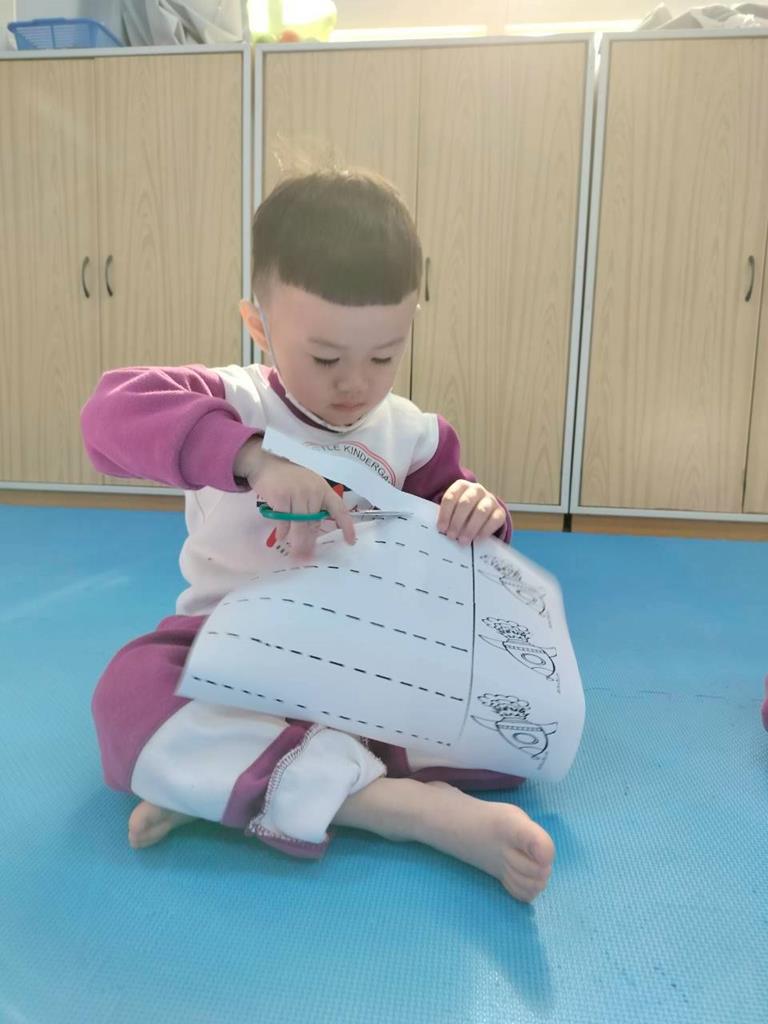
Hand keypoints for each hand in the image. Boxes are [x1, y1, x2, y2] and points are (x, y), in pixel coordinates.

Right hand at [234, 437, 355, 556]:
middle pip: (314, 523)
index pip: (339, 509)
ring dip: (297, 542)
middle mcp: (313, 491)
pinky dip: (282, 531)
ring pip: (300, 525)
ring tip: (295, 554)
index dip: (346, 526)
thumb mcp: (307, 487)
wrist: (265, 462)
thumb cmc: (288, 478)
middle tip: (307, 558)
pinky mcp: (281, 497)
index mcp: (323, 489)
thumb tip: (312, 536)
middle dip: (310, 543)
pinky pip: (284, 521)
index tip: (350, 542)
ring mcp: (297, 493)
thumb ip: (312, 508)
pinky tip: (281, 537)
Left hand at [437, 480, 506, 545]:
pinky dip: (485, 530)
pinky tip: (476, 538)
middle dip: (457, 521)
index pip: (451, 497)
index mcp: (461, 486)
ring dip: (470, 528)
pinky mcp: (500, 511)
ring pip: (480, 511)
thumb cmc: (462, 510)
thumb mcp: (452, 508)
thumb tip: (441, 529)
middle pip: (465, 503)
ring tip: (463, 540)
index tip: (441, 528)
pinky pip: (494, 520)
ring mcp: (490, 499)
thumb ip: (446, 515)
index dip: (445, 513)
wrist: (483, 510)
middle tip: (451, 536)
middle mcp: (476, 489)